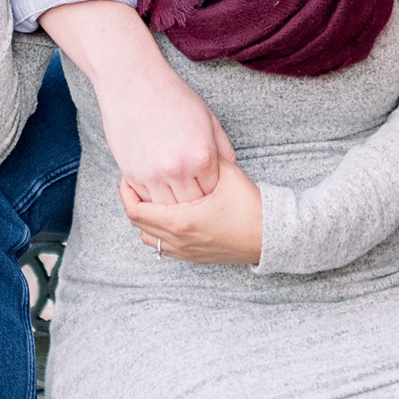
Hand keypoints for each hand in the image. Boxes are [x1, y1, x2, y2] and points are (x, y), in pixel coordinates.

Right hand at [41, 0, 236, 202]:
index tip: (211, 188)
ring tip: (178, 196)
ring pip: (168, 210)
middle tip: (195, 196)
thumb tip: (230, 171)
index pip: (215, 192)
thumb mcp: (208, 119)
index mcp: (202, 156)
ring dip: (174, 206)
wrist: (132, 82)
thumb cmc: (173, 96)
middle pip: (194, 207)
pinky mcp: (131, 175)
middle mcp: (178, 170)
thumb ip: (222, 149)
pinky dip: (153, 200)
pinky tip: (159, 190)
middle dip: (196, 204)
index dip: (214, 192)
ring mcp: (152, 175)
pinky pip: (146, 201)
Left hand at [120, 162, 263, 263]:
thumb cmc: (252, 207)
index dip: (126, 193)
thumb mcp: (227, 175)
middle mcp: (180, 240)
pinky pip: (164, 247)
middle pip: (138, 224)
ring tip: (152, 201)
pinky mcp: (195, 257)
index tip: (128, 178)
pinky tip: (168, 216)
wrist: (272, 237)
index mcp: (181, 221)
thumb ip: (206, 159)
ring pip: (149, 238)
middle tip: (135, 186)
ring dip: (146, 220)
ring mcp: (186, 251)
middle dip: (133, 204)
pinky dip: (159, 232)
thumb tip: (187, 142)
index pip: (136, 210)